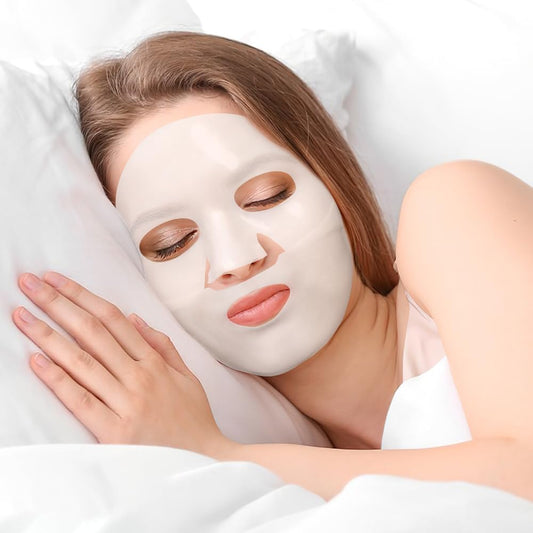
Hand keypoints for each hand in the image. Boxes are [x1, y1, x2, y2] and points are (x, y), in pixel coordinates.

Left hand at [12, 271, 233, 457]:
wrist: (205, 461)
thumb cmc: (193, 419)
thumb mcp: (187, 376)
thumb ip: (162, 346)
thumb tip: (134, 318)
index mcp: (155, 362)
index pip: (112, 319)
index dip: (82, 296)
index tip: (56, 280)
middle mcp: (139, 376)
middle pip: (92, 332)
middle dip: (57, 304)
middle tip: (30, 284)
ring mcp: (126, 403)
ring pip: (82, 361)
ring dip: (48, 335)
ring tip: (22, 316)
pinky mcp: (114, 432)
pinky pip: (81, 401)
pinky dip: (58, 380)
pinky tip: (37, 361)